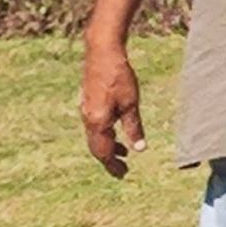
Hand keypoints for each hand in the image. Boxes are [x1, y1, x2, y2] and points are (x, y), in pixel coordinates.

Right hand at [79, 41, 145, 178]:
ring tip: (123, 151)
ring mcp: (85, 110)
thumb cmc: (118, 77)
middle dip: (109, 159)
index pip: (104, 152)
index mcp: (97, 122)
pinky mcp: (87, 101)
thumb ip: (134, 127)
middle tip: (123, 168)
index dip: (113, 165)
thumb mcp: (131, 104)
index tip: (123, 174)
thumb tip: (140, 149)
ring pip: (95, 136)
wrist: (102, 52)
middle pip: (97, 147)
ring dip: (108, 146)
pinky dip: (104, 133)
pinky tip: (114, 129)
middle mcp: (88, 118)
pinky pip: (94, 125)